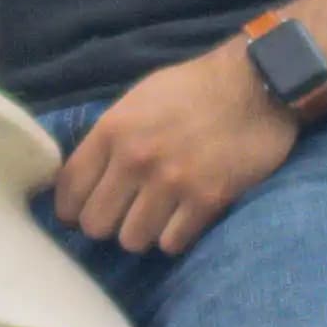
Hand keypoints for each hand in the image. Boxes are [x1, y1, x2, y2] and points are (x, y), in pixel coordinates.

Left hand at [54, 40, 299, 255]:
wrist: (256, 83)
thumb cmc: (194, 89)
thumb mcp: (139, 99)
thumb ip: (109, 137)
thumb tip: (84, 178)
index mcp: (113, 130)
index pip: (69, 191)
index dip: (71, 209)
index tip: (82, 212)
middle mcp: (136, 158)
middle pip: (95, 225)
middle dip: (108, 224)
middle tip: (124, 215)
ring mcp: (172, 182)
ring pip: (132, 240)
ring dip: (142, 232)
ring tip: (157, 216)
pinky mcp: (207, 200)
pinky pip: (171, 243)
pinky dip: (174, 236)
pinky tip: (182, 218)